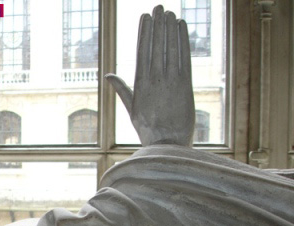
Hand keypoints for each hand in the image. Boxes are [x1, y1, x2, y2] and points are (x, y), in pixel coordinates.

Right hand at [106, 5, 194, 145]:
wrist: (167, 144)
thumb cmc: (148, 130)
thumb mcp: (132, 110)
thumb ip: (122, 90)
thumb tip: (108, 76)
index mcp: (140, 85)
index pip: (142, 53)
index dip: (144, 33)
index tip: (144, 17)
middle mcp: (154, 81)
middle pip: (155, 46)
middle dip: (156, 25)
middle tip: (158, 7)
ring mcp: (170, 82)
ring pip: (169, 48)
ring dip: (169, 28)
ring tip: (169, 12)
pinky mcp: (185, 85)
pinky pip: (184, 57)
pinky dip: (183, 39)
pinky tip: (181, 26)